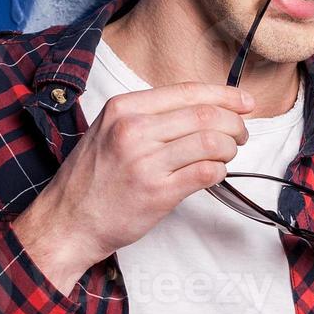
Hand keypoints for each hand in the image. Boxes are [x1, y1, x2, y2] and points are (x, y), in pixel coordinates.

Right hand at [12, 82, 254, 292]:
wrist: (68, 221)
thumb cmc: (92, 178)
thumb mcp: (110, 131)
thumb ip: (150, 117)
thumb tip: (204, 108)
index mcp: (124, 108)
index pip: (189, 92)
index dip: (225, 95)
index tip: (245, 102)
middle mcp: (133, 130)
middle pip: (206, 115)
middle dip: (235, 123)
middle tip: (241, 134)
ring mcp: (145, 162)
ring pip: (211, 142)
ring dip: (230, 148)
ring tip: (226, 155)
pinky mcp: (157, 192)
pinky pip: (205, 173)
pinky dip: (218, 171)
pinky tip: (213, 174)